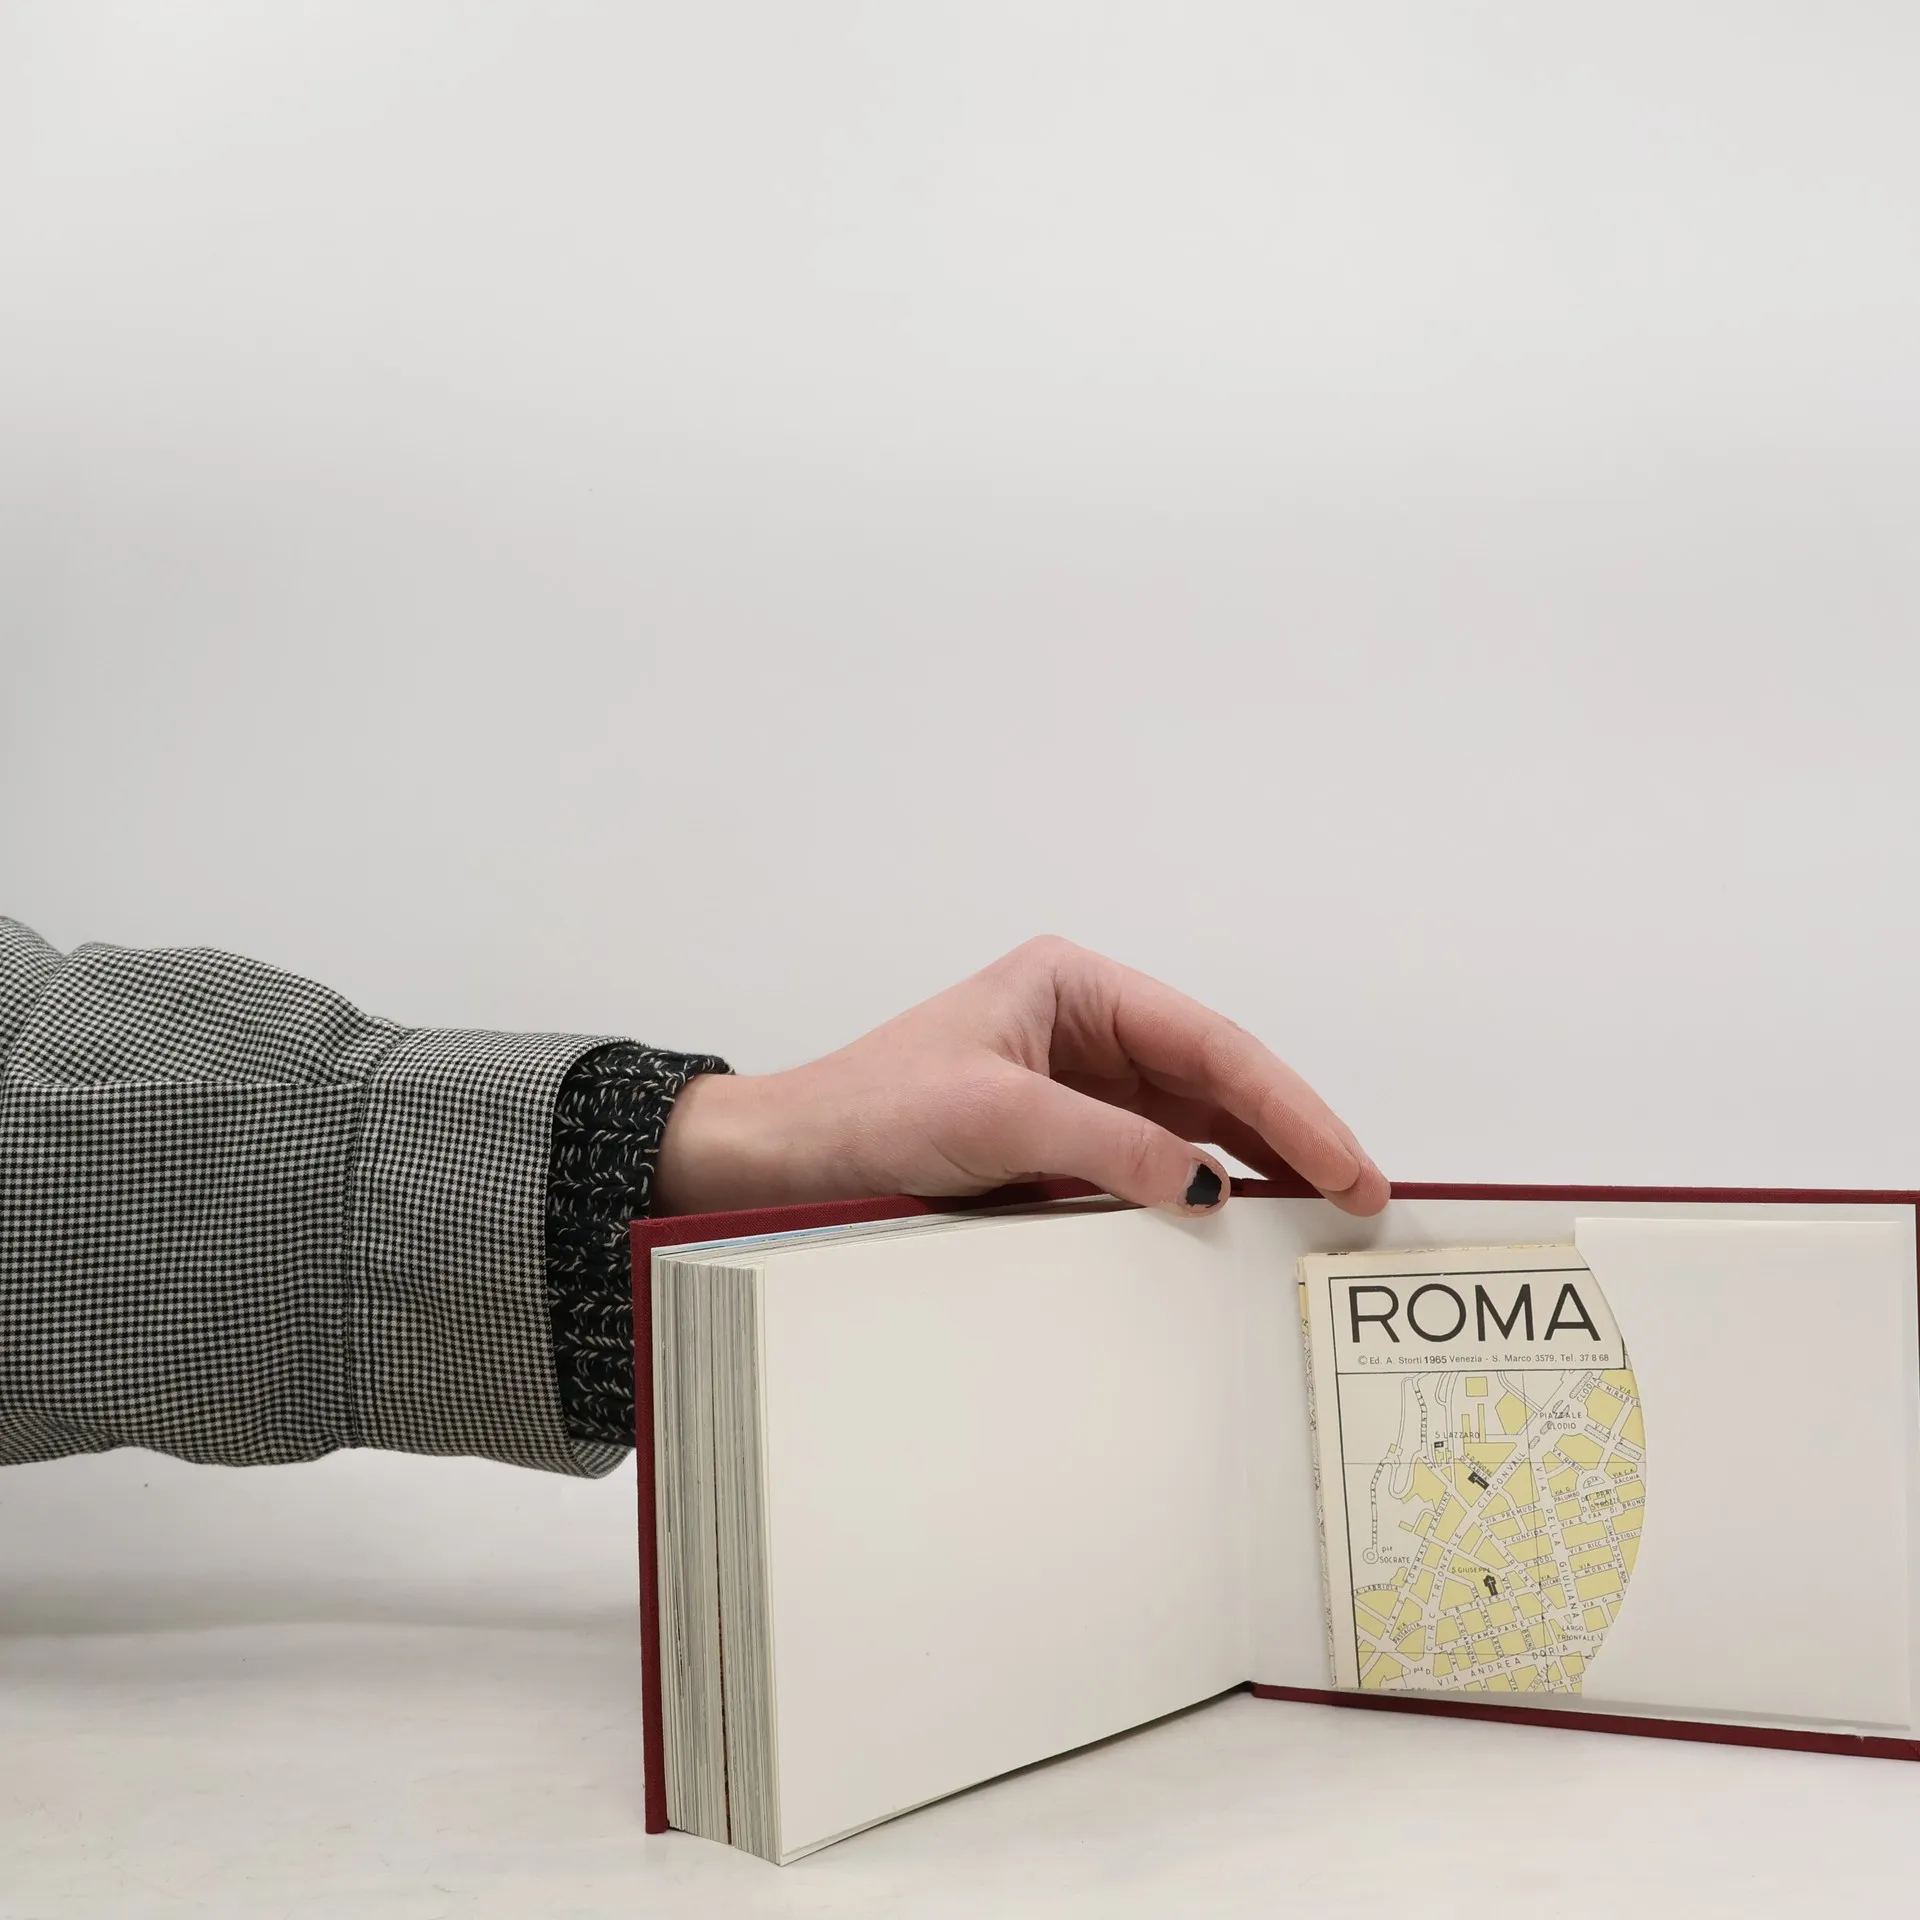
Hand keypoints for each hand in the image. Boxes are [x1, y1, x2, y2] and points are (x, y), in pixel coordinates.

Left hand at [654, 936, 1387, 1218]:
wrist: (788, 1161)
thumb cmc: (868, 1109)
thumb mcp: (995, 1118)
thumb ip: (1107, 1142)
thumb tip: (1204, 1181)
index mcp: (1074, 985)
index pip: (1208, 1040)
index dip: (1287, 1103)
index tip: (1343, 1161)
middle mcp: (1087, 1024)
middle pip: (1216, 1077)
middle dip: (1290, 1134)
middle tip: (1361, 1197)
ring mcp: (1079, 1082)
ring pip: (1196, 1120)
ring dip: (1258, 1164)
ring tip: (1325, 1214)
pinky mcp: (1065, 1137)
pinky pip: (1155, 1158)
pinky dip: (1202, 1188)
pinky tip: (1242, 1219)